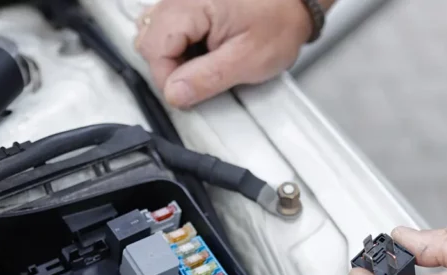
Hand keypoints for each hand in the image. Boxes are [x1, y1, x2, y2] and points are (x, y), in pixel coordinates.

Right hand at [134, 0, 312, 107]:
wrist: (296, 2)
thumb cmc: (279, 22)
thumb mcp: (246, 60)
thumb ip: (206, 79)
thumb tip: (174, 94)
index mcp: (191, 5)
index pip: (154, 49)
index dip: (168, 78)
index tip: (189, 92)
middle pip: (149, 40)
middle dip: (169, 66)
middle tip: (199, 78)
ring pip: (155, 34)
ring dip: (173, 55)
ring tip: (204, 62)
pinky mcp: (189, 2)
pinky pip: (169, 26)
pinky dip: (181, 43)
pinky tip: (202, 50)